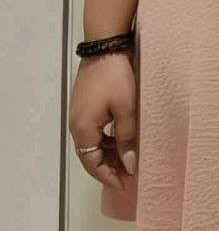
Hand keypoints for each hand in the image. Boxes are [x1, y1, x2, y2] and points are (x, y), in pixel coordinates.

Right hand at [68, 51, 137, 192]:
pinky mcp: (85, 104)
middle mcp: (77, 124)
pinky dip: (106, 140)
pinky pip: (93, 130)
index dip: (107, 177)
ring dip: (108, 154)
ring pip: (92, 143)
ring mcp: (79, 113)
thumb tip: (129, 165)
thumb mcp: (126, 110)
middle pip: (89, 155)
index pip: (91, 164)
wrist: (106, 46)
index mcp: (83, 128)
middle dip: (108, 167)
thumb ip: (127, 139)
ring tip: (128, 159)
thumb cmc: (116, 77)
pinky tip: (121, 139)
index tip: (124, 185)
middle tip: (129, 175)